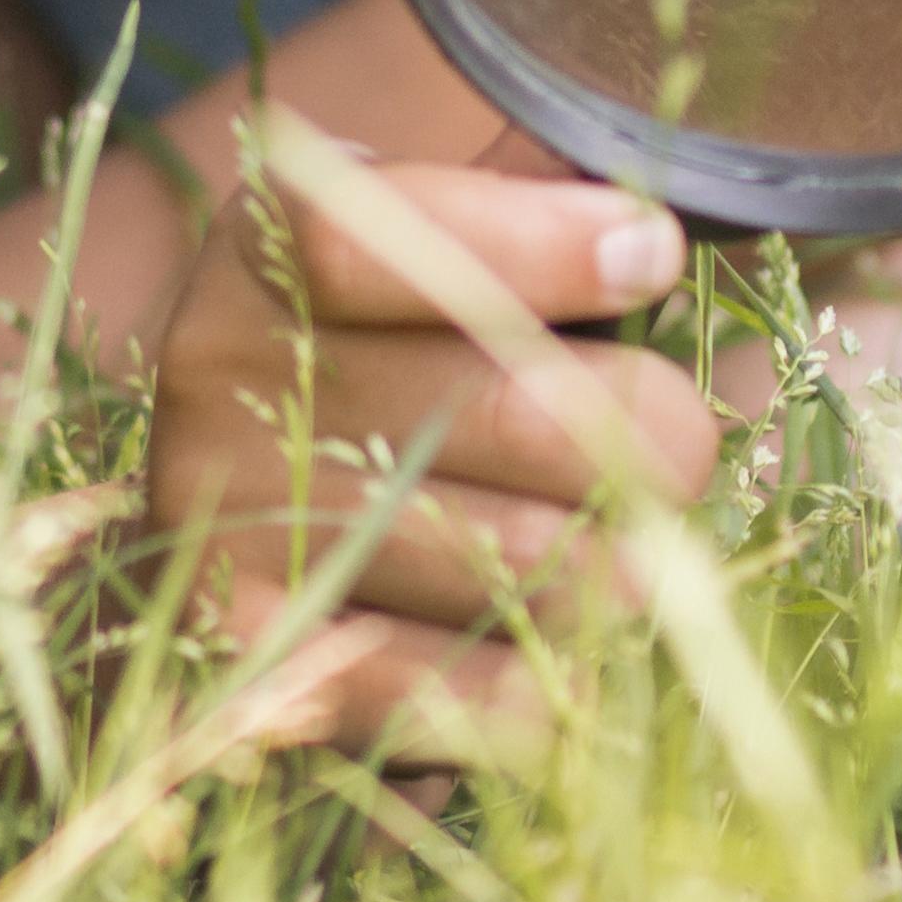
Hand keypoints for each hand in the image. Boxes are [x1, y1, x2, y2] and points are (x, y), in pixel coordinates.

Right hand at [139, 109, 719, 755]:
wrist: (230, 515)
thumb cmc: (381, 349)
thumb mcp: (421, 244)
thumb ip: (526, 211)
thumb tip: (671, 224)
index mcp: (261, 246)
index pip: (380, 237)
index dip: (534, 246)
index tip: (651, 252)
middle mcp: (220, 372)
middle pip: (506, 408)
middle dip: (649, 428)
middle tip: (682, 444)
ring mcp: (229, 524)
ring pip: (516, 558)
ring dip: (622, 564)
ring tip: (642, 559)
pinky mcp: (261, 664)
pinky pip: (459, 690)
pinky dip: (547, 675)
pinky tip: (573, 650)